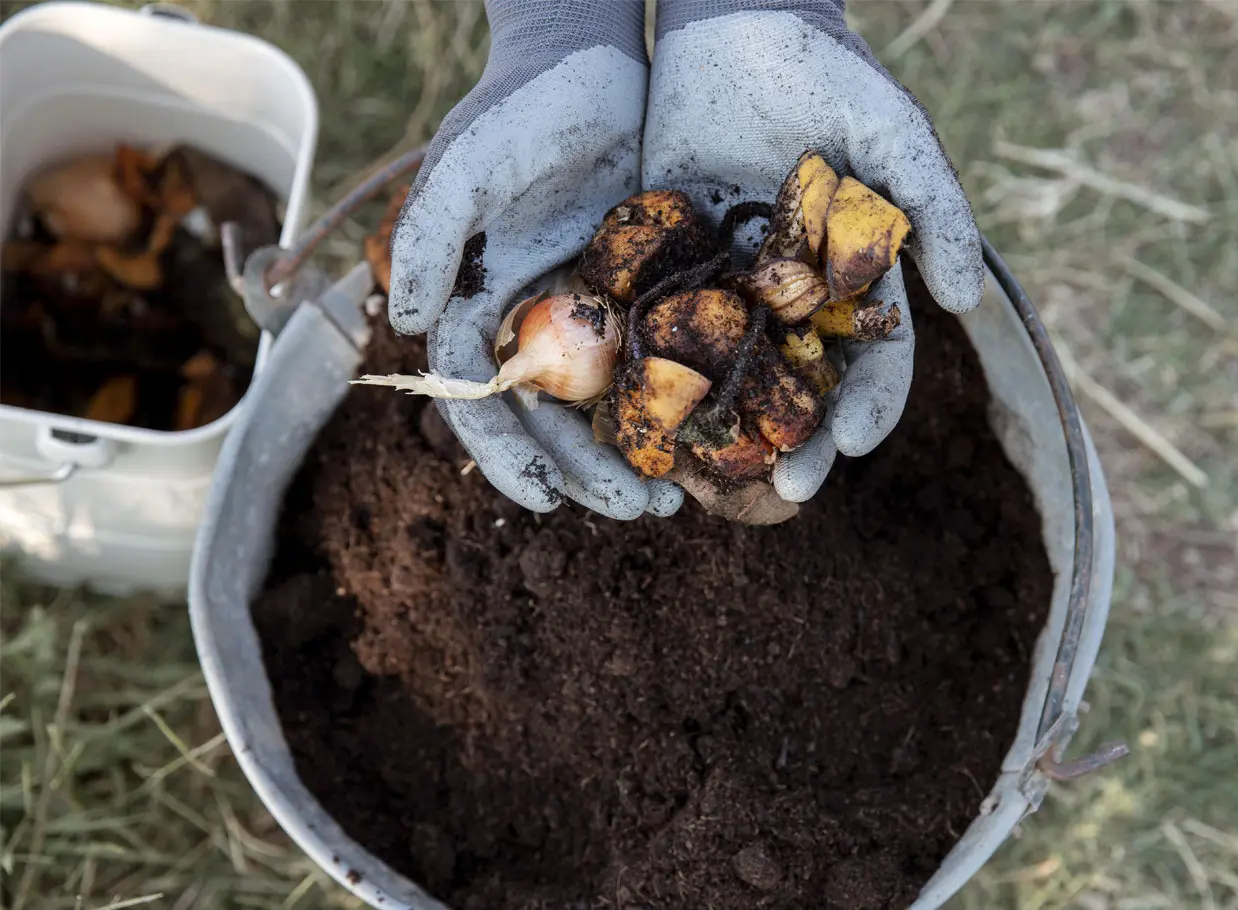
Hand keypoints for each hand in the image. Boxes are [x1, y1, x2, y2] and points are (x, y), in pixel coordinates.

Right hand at [388, 0, 683, 519]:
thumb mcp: (470, 165)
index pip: (480, 399)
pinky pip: (659, 363)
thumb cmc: (521, 108)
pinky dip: (678, 403)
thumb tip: (410, 324)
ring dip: (637, 453)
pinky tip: (713, 435)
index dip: (507, 455)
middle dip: (587, 471)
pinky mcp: (643, 294)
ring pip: (607, 405)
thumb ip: (432, 237)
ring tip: (679, 496)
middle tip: (643, 510)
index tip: (543, 501)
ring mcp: (589, 313)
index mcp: (478, 307)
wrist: (593, 59)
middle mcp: (531, 322)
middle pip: (551, 419)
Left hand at [644, 0, 982, 502]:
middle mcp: (791, 297)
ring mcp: (726, 285)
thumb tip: (964, 301)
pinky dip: (655, 374)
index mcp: (851, 282)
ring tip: (711, 476)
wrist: (736, 19)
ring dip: (725, 429)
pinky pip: (660, 328)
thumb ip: (935, 212)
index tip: (853, 445)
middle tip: (785, 487)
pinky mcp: (665, 263)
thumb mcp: (894, 135)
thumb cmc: (829, 74)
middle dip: (799, 442)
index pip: (874, 363)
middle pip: (800, 391)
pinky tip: (642, 415)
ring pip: (728, 376)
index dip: (869, 407)